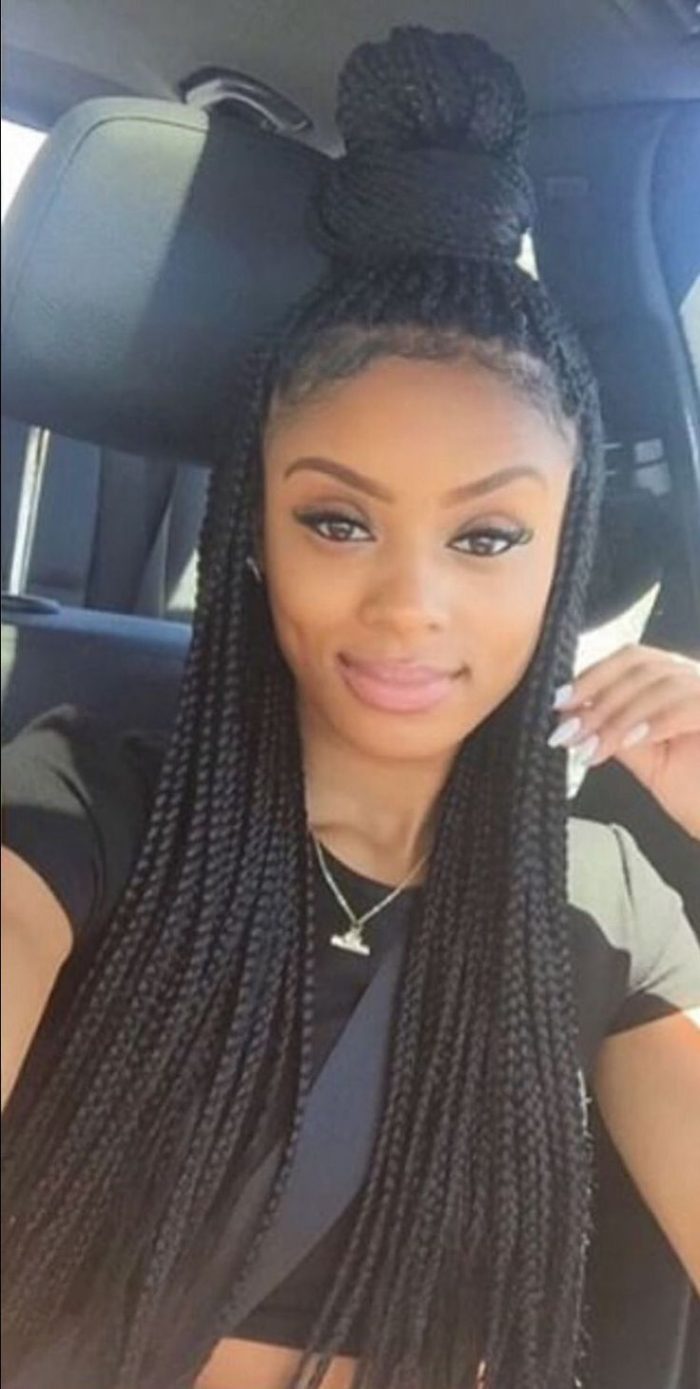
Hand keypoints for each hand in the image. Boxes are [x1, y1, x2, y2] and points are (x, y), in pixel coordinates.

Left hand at [548, 643, 699, 839]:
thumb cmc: (699, 794)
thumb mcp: (647, 759)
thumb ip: (616, 731)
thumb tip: (573, 716)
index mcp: (679, 681)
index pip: (631, 659)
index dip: (592, 677)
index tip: (560, 703)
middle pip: (641, 664)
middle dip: (598, 698)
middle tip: (570, 731)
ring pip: (659, 684)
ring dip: (618, 716)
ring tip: (593, 746)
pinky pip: (688, 704)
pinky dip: (652, 721)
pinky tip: (627, 742)